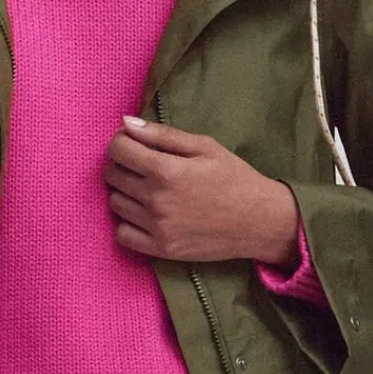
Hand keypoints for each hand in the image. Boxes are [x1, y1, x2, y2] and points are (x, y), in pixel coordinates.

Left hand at [105, 117, 301, 265]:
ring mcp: (157, 227)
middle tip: (141, 166)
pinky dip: (128, 223)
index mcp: (166, 170)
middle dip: (122, 164)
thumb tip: (126, 123)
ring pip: (115, 203)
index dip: (121, 142)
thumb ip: (162, 134)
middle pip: (112, 175)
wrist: (260, 221)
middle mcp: (156, 200)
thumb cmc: (234, 178)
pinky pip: (123, 235)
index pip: (117, 150)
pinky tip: (144, 215)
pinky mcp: (161, 249)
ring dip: (125, 193)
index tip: (134, 144)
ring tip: (147, 190)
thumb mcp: (204, 146)